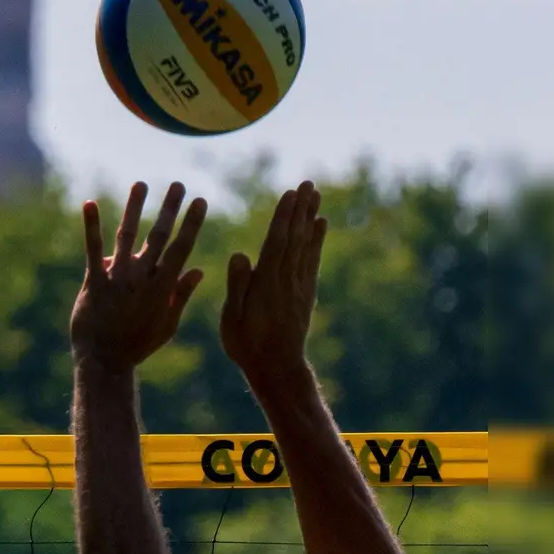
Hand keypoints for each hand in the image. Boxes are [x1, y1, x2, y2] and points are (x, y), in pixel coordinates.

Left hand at [71, 181, 207, 373]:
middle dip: (169, 209)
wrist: (104, 361)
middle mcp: (142, 278)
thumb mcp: (166, 324)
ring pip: (127, 235)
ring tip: (141, 183)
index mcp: (162, 288)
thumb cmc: (137, 344)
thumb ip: (180, 295)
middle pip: (158, 236)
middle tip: (178, 184)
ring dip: (134, 208)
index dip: (191, 224)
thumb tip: (198, 270)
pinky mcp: (95, 281)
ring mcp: (118, 278)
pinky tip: (89, 203)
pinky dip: (91, 226)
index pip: (181, 249)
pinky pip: (93, 249)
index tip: (201, 201)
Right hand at [220, 181, 327, 386]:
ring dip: (310, 218)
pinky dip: (317, 240)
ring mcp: (299, 286)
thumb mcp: (232, 319)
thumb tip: (240, 254)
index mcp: (267, 284)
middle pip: (295, 238)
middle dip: (300, 209)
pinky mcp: (305, 293)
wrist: (277, 369)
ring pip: (306, 245)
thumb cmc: (247, 345)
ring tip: (316, 195)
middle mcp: (287, 281)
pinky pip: (312, 260)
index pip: (277, 243)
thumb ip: (238, 286)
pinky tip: (320, 225)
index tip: (290, 194)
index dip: (284, 217)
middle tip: (308, 183)